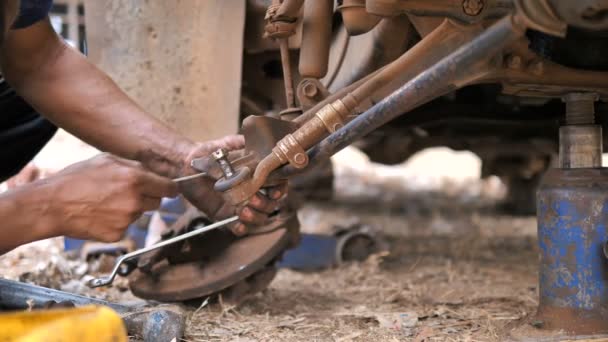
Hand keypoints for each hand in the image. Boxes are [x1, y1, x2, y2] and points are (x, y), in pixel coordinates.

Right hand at [44, 154, 177, 241]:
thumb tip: (154, 172)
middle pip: (157, 203)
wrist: (52, 205)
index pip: (169, 188)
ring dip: (131, 209)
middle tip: (128, 193)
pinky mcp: (118, 235)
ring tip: (106, 202)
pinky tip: (101, 215)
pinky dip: (117, 223)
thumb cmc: (76, 179)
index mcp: (136, 179)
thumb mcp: (107, 160)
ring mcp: (127, 220)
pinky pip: (126, 227)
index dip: (170, 188)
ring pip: (140, 214)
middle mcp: (135, 201)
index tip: (170, 189)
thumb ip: (134, 166)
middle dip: (148, 198)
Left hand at [177, 135, 286, 234]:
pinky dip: (241, 228)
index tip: (274, 192)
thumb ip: (238, 143)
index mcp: (257, 175)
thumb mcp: (224, 145)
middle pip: (271, 204)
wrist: (186, 166)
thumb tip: (251, 142)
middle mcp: (252, 191)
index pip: (278, 184)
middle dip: (265, 204)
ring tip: (243, 211)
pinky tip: (237, 224)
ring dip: (255, 217)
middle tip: (252, 199)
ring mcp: (241, 205)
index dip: (280, 190)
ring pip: (259, 217)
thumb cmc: (207, 153)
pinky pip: (239, 228)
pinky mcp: (226, 216)